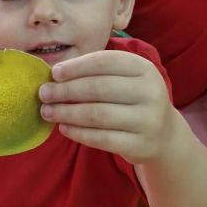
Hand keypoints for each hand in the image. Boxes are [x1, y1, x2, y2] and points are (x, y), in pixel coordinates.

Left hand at [38, 49, 172, 163]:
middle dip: (65, 90)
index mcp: (144, 69)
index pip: (105, 62)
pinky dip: (78, 133)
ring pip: (97, 115)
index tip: (54, 73)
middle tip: (43, 94)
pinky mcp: (140, 145)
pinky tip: (63, 128)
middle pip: (98, 88)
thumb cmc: (132, 99)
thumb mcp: (124, 79)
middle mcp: (151, 92)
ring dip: (66, 113)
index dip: (77, 66)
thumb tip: (55, 75)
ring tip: (48, 111)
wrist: (163, 134)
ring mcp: (148, 120)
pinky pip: (102, 139)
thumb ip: (96, 73)